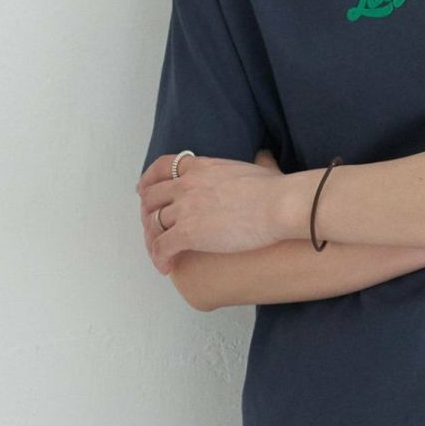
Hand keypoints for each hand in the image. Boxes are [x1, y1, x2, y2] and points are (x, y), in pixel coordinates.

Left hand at [137, 152, 286, 273]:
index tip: (145, 191)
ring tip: (161, 254)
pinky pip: (162, 246)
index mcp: (201, 167)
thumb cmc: (277, 191)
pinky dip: (159, 258)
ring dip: (153, 240)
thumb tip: (266, 158)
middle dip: (147, 214)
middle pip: (151, 197)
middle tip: (153, 229)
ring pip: (153, 224)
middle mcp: (186, 185)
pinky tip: (166, 267)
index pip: (162, 167)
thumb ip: (255, 162)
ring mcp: (185, 209)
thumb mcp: (259, 166)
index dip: (148, 180)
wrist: (280, 205)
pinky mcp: (188, 233)